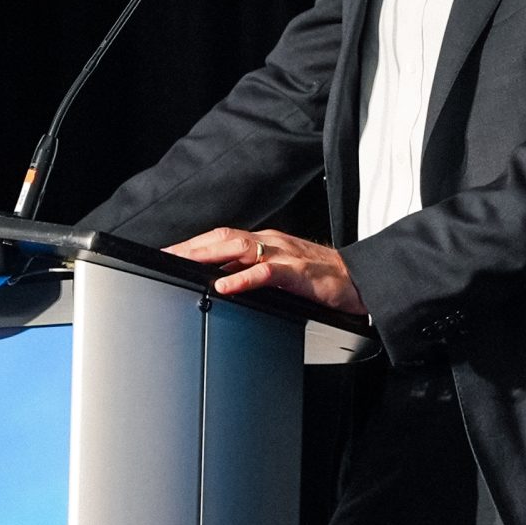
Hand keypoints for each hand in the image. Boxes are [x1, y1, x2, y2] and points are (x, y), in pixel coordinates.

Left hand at [165, 226, 366, 316]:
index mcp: (264, 242)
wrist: (360, 280)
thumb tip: (218, 280)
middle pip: (223, 239)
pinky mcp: (298, 273)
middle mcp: (270, 242)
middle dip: (191, 248)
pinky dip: (243, 279)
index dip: (192, 245)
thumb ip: (252, 271)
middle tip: (165, 257)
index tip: (167, 254)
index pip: (220, 238)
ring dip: (208, 256)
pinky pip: (266, 273)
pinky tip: (224, 286)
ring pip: (240, 249)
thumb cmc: (319, 278)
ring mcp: (284, 255)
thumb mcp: (280, 271)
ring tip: (184, 264)